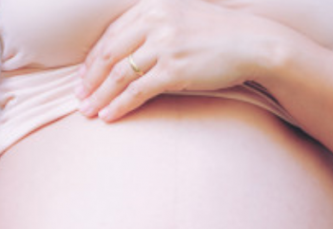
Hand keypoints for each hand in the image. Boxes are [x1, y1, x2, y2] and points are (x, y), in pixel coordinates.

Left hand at [75, 0, 290, 121]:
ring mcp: (163, 46)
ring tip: (89, 111)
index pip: (111, 35)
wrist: (253, 43)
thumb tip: (132, 46)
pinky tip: (110, 115)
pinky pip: (137, 90)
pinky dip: (119, 104)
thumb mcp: (183, 16)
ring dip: (100, 95)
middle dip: (90, 79)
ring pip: (118, 74)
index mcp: (152, 7)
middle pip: (109, 54)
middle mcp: (154, 22)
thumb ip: (156, 24)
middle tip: (79, 97)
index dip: (92, 58)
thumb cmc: (221, 33)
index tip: (84, 76)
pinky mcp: (174, 70)